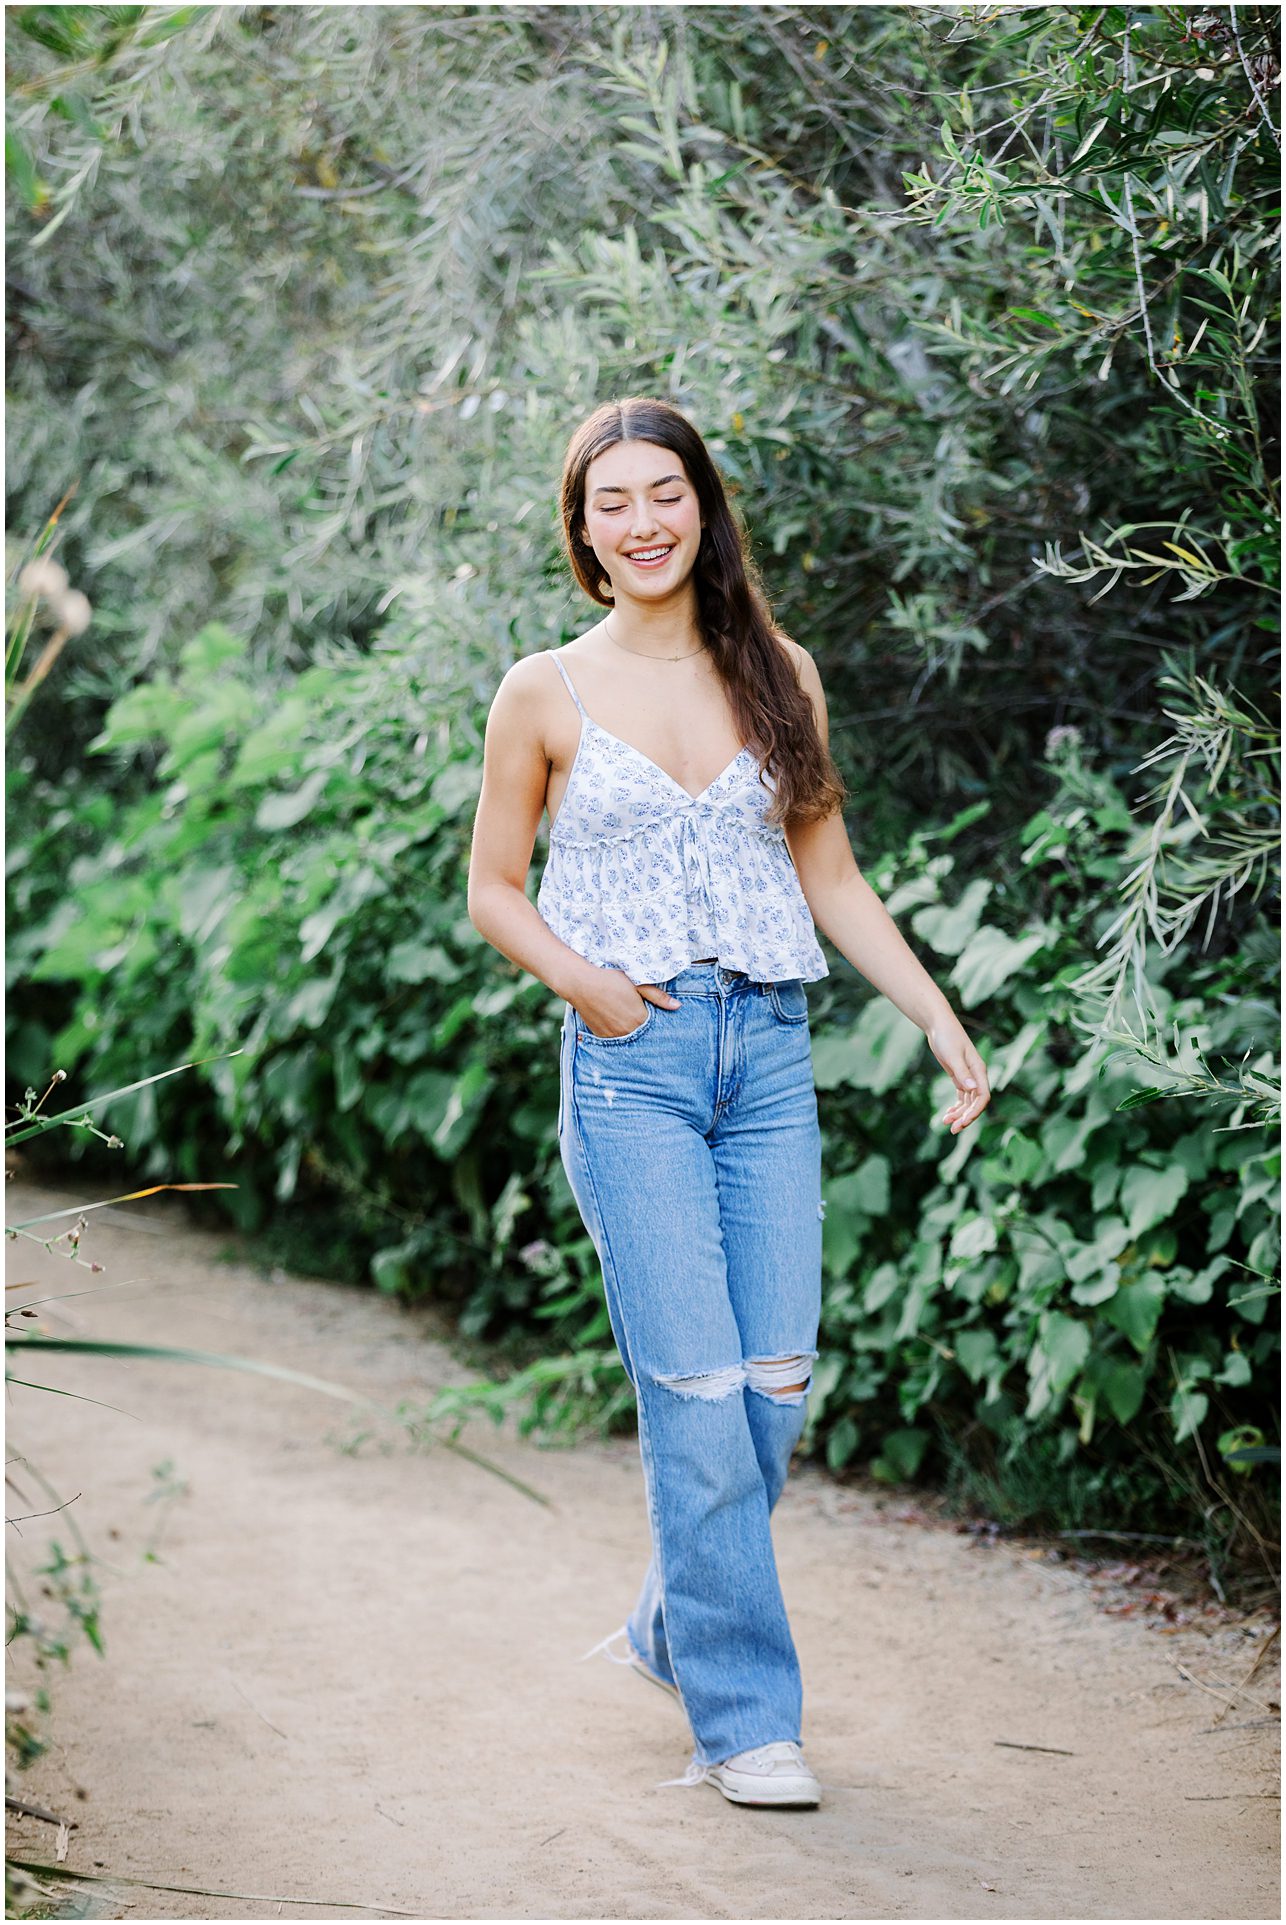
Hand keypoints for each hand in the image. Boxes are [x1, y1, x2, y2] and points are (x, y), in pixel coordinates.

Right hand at [575, 969, 681, 1038]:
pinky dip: (618, 1033)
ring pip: (628, 1038)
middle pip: (642, 1034)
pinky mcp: (601, 1036)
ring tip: (625, 1017)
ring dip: (630, 1031)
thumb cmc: (611, 980)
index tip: (654, 1017)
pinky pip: (615, 1039)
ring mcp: (613, 1036)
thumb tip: (678, 1006)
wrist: (582, 983)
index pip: (655, 1027)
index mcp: (640, 1019)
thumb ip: (658, 997)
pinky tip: (615, 1021)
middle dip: (644, 1028)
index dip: (655, 1021)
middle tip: (636, 1015)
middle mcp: (628, 1031)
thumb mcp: (638, 984)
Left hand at [926, 1014, 990, 1133]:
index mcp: (979, 1070)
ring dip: (959, 1114)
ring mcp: (968, 1077)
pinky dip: (956, 1107)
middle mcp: (976, 1075)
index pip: (983, 1096)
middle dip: (966, 1117)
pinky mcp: (959, 1076)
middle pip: (976, 1103)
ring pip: (968, 1102)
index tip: (963, 1121)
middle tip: (953, 1129)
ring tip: (946, 1123)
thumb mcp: (953, 1055)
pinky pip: (961, 1097)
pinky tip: (947, 1114)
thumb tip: (972, 1088)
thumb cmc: (947, 1037)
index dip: (975, 1111)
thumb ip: (962, 1072)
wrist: (939, 1025)